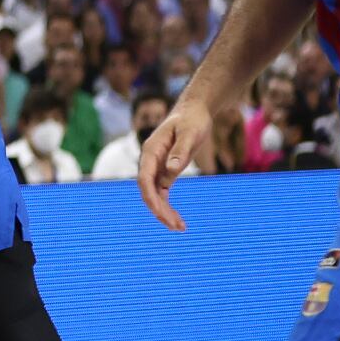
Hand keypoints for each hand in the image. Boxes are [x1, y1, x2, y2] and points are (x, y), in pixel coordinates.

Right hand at [139, 97, 216, 230]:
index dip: (150, 197)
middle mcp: (150, 160)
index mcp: (151, 151)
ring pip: (154, 194)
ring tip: (180, 228)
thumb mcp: (189, 134)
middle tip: (177, 227)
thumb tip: (170, 171)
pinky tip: (177, 218)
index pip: (144, 178)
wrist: (194, 112)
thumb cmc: (192, 120)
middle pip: (147, 190)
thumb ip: (180, 152)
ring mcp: (156, 166)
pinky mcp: (165, 170)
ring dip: (163, 211)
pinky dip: (168, 205)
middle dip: (159, 210)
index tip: (161, 214)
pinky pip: (162, 192)